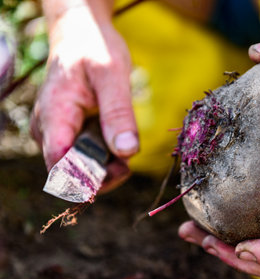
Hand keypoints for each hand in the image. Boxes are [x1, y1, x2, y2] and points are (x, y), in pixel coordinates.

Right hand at [31, 6, 137, 191]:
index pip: (61, 165)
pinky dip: (104, 157)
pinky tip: (117, 142)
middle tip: (128, 159)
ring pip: (78, 169)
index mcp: (55, 115)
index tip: (120, 169)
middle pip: (70, 174)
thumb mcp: (112, 75)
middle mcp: (49, 130)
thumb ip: (118, 113)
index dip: (89, 178)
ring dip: (105, 167)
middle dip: (102, 174)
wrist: (81, 37)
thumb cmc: (94, 49)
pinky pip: (84, 157)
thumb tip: (127, 152)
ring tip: (125, 145)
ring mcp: (57, 134)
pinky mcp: (68, 134)